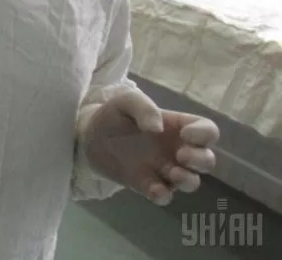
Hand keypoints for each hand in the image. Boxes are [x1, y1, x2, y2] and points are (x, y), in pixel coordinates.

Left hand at [81, 90, 218, 205]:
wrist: (88, 135)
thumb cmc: (113, 115)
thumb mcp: (126, 101)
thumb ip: (144, 108)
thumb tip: (157, 128)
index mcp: (177, 127)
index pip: (208, 131)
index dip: (205, 134)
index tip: (186, 134)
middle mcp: (176, 150)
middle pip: (207, 160)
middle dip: (201, 160)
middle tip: (181, 155)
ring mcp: (164, 169)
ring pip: (192, 181)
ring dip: (188, 180)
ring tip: (172, 172)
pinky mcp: (147, 185)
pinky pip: (165, 196)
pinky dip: (163, 195)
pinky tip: (154, 189)